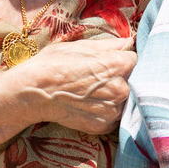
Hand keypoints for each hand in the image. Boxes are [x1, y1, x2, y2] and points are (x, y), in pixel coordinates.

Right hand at [6, 37, 136, 134]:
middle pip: (134, 81)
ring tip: (95, 91)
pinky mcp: (104, 126)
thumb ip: (109, 45)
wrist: (32, 93)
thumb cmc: (53, 64)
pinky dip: (108, 111)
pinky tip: (91, 105)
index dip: (123, 59)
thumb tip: (129, 41)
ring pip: (126, 100)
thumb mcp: (80, 46)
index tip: (111, 61)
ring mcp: (113, 110)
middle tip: (101, 77)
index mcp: (117, 65)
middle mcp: (120, 89)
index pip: (135, 59)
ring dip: (116, 96)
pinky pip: (115, 117)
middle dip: (122, 78)